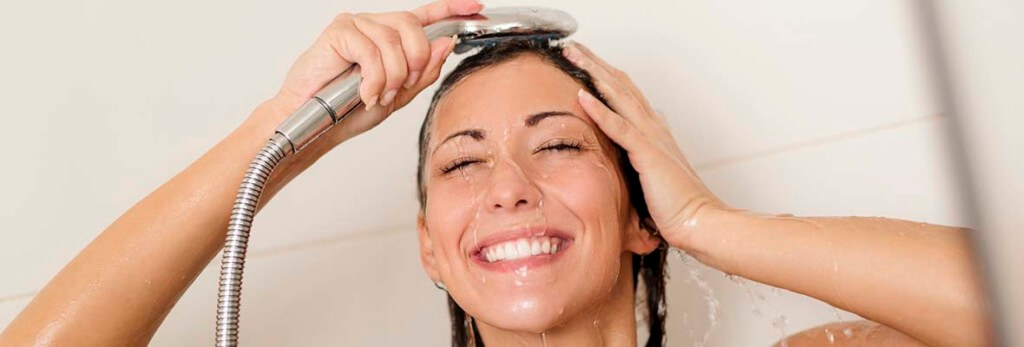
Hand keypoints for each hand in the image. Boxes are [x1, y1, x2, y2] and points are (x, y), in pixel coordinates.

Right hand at [260, 0, 483, 143]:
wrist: (315, 126)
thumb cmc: (348, 111)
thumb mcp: (398, 95)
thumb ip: (423, 72)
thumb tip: (445, 44)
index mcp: (391, 39)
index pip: (426, 16)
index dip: (450, 8)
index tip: (474, 6)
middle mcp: (374, 26)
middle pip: (414, 27)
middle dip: (416, 62)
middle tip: (401, 87)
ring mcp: (356, 25)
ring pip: (394, 42)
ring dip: (391, 78)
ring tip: (376, 95)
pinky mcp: (339, 32)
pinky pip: (371, 51)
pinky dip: (373, 79)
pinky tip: (363, 92)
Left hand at [562, 42, 726, 250]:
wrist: (700, 222)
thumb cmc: (678, 208)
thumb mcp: (653, 178)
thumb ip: (639, 163)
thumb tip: (627, 160)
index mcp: (654, 133)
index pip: (626, 95)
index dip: (606, 75)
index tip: (585, 61)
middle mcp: (653, 128)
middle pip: (620, 85)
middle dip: (595, 63)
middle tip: (573, 46)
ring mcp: (651, 138)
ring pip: (619, 95)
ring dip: (594, 73)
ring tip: (573, 55)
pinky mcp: (647, 154)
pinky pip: (619, 127)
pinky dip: (600, 110)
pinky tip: (581, 95)